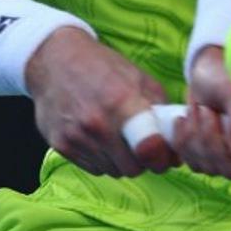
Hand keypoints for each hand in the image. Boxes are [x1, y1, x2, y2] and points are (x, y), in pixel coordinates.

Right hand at [25, 27, 179, 176]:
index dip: (161, 158)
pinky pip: (93, 168)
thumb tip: (176, 148)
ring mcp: (76, 136)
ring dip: (121, 161)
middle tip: (142, 145)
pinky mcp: (60, 145)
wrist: (53, 59)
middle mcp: (97, 123)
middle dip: (142, 161)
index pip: (148, 149)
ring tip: (119, 137)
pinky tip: (100, 138)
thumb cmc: (101, 66)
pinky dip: (102, 160)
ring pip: (113, 171)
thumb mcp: (138, 77)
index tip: (164, 155)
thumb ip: (160, 110)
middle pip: (132, 168)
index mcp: (121, 101)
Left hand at [175, 45, 230, 178]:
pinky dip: (184, 139)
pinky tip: (187, 119)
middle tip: (207, 110)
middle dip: (213, 139)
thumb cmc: (230, 76)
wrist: (208, 73)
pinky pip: (193, 163)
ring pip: (211, 168)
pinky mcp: (210, 161)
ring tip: (199, 107)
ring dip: (197, 135)